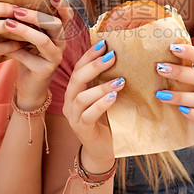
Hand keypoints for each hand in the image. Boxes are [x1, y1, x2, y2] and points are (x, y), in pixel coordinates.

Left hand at [1, 0, 72, 107]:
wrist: (29, 87)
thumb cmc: (28, 57)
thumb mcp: (29, 38)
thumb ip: (27, 22)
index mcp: (59, 33)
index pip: (66, 16)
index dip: (62, 5)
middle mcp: (61, 44)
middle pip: (55, 25)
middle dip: (36, 16)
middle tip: (16, 9)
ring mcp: (55, 58)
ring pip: (43, 41)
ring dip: (25, 31)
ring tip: (8, 23)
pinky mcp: (45, 71)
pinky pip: (29, 58)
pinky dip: (14, 50)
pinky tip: (1, 45)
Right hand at [61, 39, 123, 171]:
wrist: (103, 149)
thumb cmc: (107, 120)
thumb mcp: (107, 97)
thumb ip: (109, 81)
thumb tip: (123, 57)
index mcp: (75, 91)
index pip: (79, 68)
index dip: (90, 55)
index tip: (105, 43)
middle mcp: (70, 101)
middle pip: (77, 78)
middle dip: (94, 66)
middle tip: (113, 56)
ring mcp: (73, 116)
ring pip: (82, 97)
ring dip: (102, 86)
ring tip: (121, 81)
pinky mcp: (81, 129)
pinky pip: (88, 115)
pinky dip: (101, 104)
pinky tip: (113, 98)